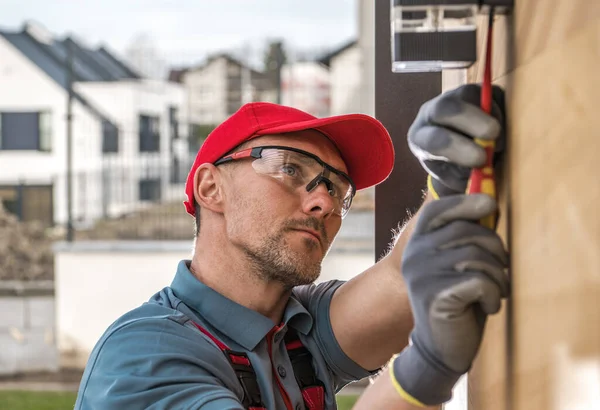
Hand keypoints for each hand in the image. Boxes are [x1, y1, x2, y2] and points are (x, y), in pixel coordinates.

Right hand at [391, 194, 508, 406]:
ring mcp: (422, 274)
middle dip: (496, 250)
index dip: (465, 202)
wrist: (440, 347)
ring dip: (499, 276)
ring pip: (478, 256)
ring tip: (495, 292)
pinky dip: (494, 295)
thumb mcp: (457, 264)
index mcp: (418, 243)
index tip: (489, 205)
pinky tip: (488, 306)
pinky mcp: (435, 295)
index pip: (437, 210)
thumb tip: (489, 201)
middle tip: (501, 271)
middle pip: (468, 231)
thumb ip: (465, 237)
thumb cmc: (458, 301)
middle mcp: (415, 254)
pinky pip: (480, 281)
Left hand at [408, 84, 505, 197]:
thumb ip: (469, 175)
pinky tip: (499, 126)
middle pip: (444, 108)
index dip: (456, 148)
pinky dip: (499, 108)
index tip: (480, 159)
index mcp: (420, 139)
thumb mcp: (459, 178)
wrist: (459, 153)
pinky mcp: (472, 90)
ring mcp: (451, 97)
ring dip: (489, 116)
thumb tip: (486, 168)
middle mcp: (430, 114)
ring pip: (468, 95)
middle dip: (471, 120)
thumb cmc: (457, 169)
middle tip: (493, 134)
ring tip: (499, 138)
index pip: (432, 140)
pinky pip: (488, 91)